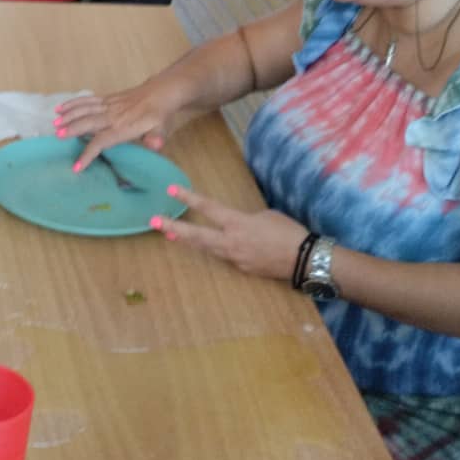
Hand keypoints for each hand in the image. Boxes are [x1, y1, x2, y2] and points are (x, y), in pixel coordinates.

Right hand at [55, 81, 180, 169]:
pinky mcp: (107, 98)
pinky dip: (73, 103)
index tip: (77, 166)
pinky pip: (87, 100)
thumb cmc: (159, 115)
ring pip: (85, 109)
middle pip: (88, 122)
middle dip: (72, 129)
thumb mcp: (162, 128)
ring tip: (55, 124)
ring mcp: (109, 104)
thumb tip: (155, 146)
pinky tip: (61, 108)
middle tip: (57, 136)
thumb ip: (156, 138)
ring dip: (69, 116)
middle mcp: (113, 115)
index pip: (102, 141)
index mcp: (124, 127)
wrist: (162, 92)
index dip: (88, 153)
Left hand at [151, 186, 307, 280]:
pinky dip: (220, 249)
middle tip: (154, 222)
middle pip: (197, 236)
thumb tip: (236, 225)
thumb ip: (245, 219)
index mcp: (239, 223)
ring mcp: (235, 258)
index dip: (189, 198)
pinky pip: (227, 256)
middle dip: (174, 228)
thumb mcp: (266, 216)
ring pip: (207, 248)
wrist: (306, 260)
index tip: (171, 190)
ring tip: (169, 234)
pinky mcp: (242, 269)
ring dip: (189, 241)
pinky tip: (222, 245)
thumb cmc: (289, 232)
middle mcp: (232, 242)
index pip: (209, 208)